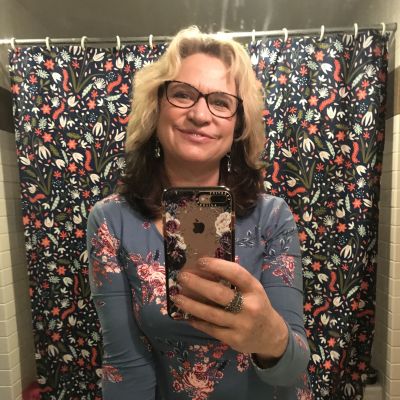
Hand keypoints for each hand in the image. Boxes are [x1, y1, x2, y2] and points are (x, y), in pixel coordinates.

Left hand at [173, 257, 288, 362]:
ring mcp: (242, 325)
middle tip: (182, 277)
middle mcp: (249, 306)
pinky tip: (187, 315)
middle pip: (219, 294)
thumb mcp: (251, 289)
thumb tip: (203, 268)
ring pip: (211, 314)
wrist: (270, 335)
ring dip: (191, 304)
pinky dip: (197, 321)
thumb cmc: (256, 305)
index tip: (200, 261)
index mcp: (254, 289)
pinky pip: (211, 329)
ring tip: (177, 297)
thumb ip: (234, 280)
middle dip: (197, 284)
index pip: (236, 273)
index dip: (217, 266)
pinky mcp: (234, 339)